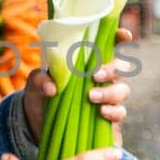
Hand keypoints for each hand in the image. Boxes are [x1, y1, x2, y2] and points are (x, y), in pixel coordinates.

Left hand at [22, 27, 133, 146]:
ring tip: (91, 96)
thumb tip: (52, 88)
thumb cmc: (41, 95)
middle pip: (121, 67)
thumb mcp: (35, 84)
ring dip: (110, 92)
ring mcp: (107, 97)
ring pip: (122, 90)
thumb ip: (40, 79)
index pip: (109, 45)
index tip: (124, 35)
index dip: (120, 37)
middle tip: (95, 75)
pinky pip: (120, 112)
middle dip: (112, 69)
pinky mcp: (108, 117)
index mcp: (88, 61)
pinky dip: (114, 111)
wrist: (39, 123)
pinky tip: (101, 112)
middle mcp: (102, 77)